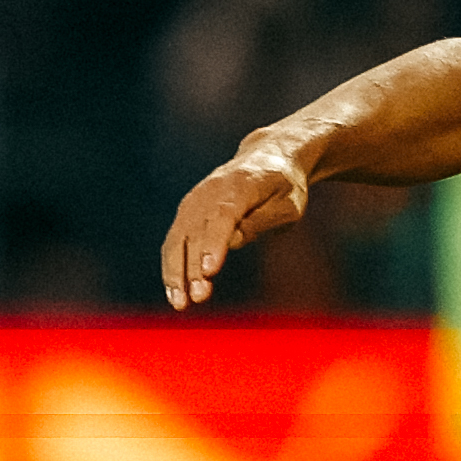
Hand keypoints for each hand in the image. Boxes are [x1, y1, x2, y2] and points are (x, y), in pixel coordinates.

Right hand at [157, 149, 313, 309]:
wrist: (267, 157)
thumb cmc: (284, 186)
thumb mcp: (288, 204)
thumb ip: (262, 221)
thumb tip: (232, 241)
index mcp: (242, 184)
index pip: (223, 215)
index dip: (214, 243)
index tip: (209, 271)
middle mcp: (211, 190)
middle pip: (196, 231)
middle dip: (194, 266)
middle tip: (199, 297)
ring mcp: (195, 200)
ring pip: (178, 238)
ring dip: (176, 271)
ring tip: (181, 303)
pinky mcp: (187, 211)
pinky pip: (174, 241)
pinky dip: (172, 267)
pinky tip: (176, 293)